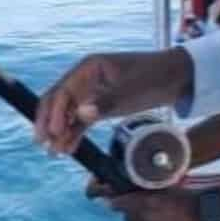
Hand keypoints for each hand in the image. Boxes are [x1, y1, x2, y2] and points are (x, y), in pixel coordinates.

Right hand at [33, 48, 194, 155]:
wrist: (177, 78)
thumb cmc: (154, 76)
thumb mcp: (131, 89)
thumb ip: (105, 102)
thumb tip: (81, 114)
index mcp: (89, 68)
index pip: (62, 91)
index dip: (54, 113)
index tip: (53, 133)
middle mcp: (85, 79)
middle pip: (57, 101)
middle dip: (48, 123)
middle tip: (43, 144)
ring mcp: (91, 92)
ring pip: (67, 113)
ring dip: (59, 132)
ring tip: (54, 152)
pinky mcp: (100, 105)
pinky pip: (80, 120)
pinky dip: (73, 133)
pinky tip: (68, 148)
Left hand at [86, 182, 205, 220]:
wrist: (202, 213)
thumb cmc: (185, 197)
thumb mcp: (162, 187)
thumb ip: (142, 190)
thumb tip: (123, 192)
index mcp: (145, 202)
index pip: (117, 203)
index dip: (117, 201)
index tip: (117, 200)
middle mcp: (144, 217)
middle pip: (125, 214)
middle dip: (131, 210)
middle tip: (145, 206)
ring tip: (154, 216)